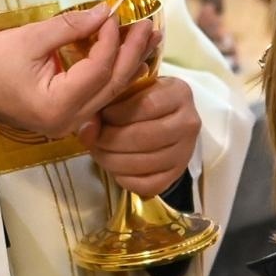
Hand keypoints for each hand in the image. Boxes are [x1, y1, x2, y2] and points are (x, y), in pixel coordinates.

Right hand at [0, 5, 154, 139]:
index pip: (99, 70)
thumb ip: (69, 27)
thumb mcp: (28, 39)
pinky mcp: (70, 117)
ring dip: (130, 62)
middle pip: (114, 85)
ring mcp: (72, 123)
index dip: (110, 40)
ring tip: (149, 37)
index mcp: (58, 105)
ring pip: (112, 92)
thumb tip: (104, 13)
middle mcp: (70, 121)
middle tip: (149, 24)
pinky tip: (130, 55)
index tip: (114, 14)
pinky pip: (101, 95)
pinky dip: (116, 73)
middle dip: (133, 52)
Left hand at [78, 76, 199, 195]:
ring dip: (112, 161)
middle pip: (143, 137)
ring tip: (100, 152)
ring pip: (144, 163)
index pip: (146, 106)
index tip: (102, 115)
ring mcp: (185, 151)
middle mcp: (189, 123)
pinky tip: (115, 168)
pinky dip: (125, 179)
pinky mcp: (177, 174)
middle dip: (110, 140)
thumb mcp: (130, 91)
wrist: (167, 119)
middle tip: (94, 139)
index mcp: (179, 94)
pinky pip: (148, 184)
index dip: (117, 114)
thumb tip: (86, 128)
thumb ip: (108, 103)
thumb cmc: (143, 99)